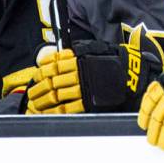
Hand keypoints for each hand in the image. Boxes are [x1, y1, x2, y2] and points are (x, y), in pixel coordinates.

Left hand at [27, 28, 159, 113]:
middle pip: (51, 81)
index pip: (52, 65)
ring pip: (56, 95)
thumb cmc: (112, 60)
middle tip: (32, 95)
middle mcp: (79, 72)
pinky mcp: (89, 102)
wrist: (131, 75)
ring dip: (43, 102)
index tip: (35, 77)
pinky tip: (49, 113)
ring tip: (36, 105)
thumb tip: (54, 56)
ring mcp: (83, 87)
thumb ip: (74, 52)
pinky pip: (68, 108)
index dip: (41, 72)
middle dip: (38, 89)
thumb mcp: (93, 49)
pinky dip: (56, 112)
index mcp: (78, 58)